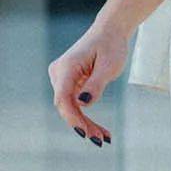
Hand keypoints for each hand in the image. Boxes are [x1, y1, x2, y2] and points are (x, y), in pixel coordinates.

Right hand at [48, 25, 129, 147]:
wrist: (110, 30)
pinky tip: (99, 130)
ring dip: (85, 123)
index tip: (85, 133)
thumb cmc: (111, 45)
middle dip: (82, 124)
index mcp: (67, 67)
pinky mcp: (68, 82)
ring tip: (104, 137)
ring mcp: (61, 78)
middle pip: (66, 106)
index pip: (63, 98)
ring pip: (70, 107)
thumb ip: (96, 84)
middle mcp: (59, 73)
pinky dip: (85, 116)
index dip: (72, 118)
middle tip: (101, 140)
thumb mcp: (109, 65)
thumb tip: (83, 103)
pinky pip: (74, 103)